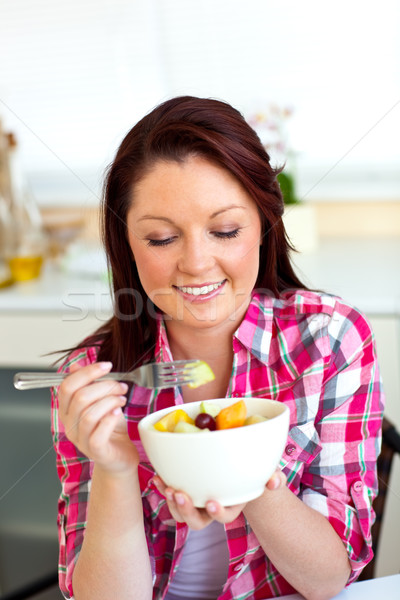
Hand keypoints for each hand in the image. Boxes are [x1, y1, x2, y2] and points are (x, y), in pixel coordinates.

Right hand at [57, 361, 138, 472]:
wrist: (119, 456)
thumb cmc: (109, 428)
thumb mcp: (99, 401)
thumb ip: (88, 385)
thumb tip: (75, 365)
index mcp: (67, 410)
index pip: (67, 386)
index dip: (87, 372)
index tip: (107, 366)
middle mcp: (69, 425)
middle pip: (80, 397)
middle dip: (105, 386)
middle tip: (121, 386)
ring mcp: (80, 439)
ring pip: (89, 414)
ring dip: (110, 401)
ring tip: (122, 399)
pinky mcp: (95, 450)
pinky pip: (97, 434)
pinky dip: (110, 420)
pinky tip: (118, 413)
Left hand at [152, 469, 285, 529]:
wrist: (238, 464)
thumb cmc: (254, 468)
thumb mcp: (266, 470)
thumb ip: (273, 476)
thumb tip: (275, 482)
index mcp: (232, 505)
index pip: (225, 516)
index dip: (218, 513)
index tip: (211, 502)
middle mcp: (212, 508)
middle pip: (197, 522)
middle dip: (186, 511)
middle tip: (178, 494)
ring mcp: (197, 502)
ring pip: (181, 513)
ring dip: (170, 503)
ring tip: (165, 486)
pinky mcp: (185, 490)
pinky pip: (171, 495)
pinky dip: (162, 486)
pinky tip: (156, 477)